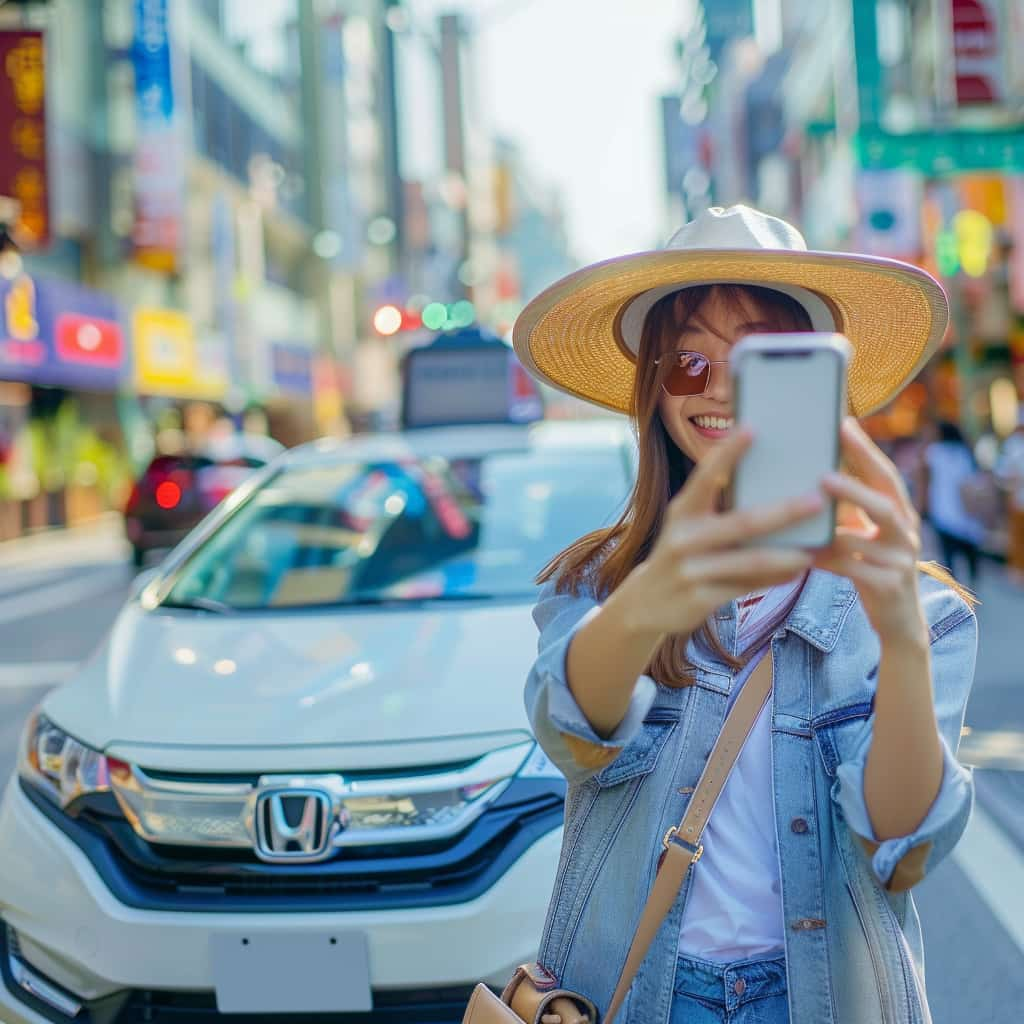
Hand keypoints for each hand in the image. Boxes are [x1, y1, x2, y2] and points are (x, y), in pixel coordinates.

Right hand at [618, 428, 822, 639]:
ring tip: (815, 550)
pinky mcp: (700, 598)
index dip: (729, 452)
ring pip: (751, 561)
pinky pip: (747, 587)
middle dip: (784, 511)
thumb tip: (771, 488)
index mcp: (682, 511)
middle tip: (817, 500)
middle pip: (743, 522)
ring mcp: (691, 570)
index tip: (753, 428)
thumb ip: (718, 510)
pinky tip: (797, 572)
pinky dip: (776, 579)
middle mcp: (684, 537)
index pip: (706, 476)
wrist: (646, 603)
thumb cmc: (681, 554)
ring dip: (788, 555)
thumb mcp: (689, 527)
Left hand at [813, 417, 927, 644]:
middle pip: (885, 501)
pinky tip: (805, 553)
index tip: (843, 425)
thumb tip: (805, 478)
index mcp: (899, 514)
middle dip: (855, 485)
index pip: (885, 475)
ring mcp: (901, 560)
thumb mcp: (864, 535)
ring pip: (868, 536)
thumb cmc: (870, 568)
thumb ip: (846, 511)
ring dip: (837, 522)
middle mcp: (906, 533)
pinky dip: (827, 559)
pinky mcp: (888, 586)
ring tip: (809, 508)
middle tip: (824, 473)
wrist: (898, 621)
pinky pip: (854, 568)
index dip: (866, 450)